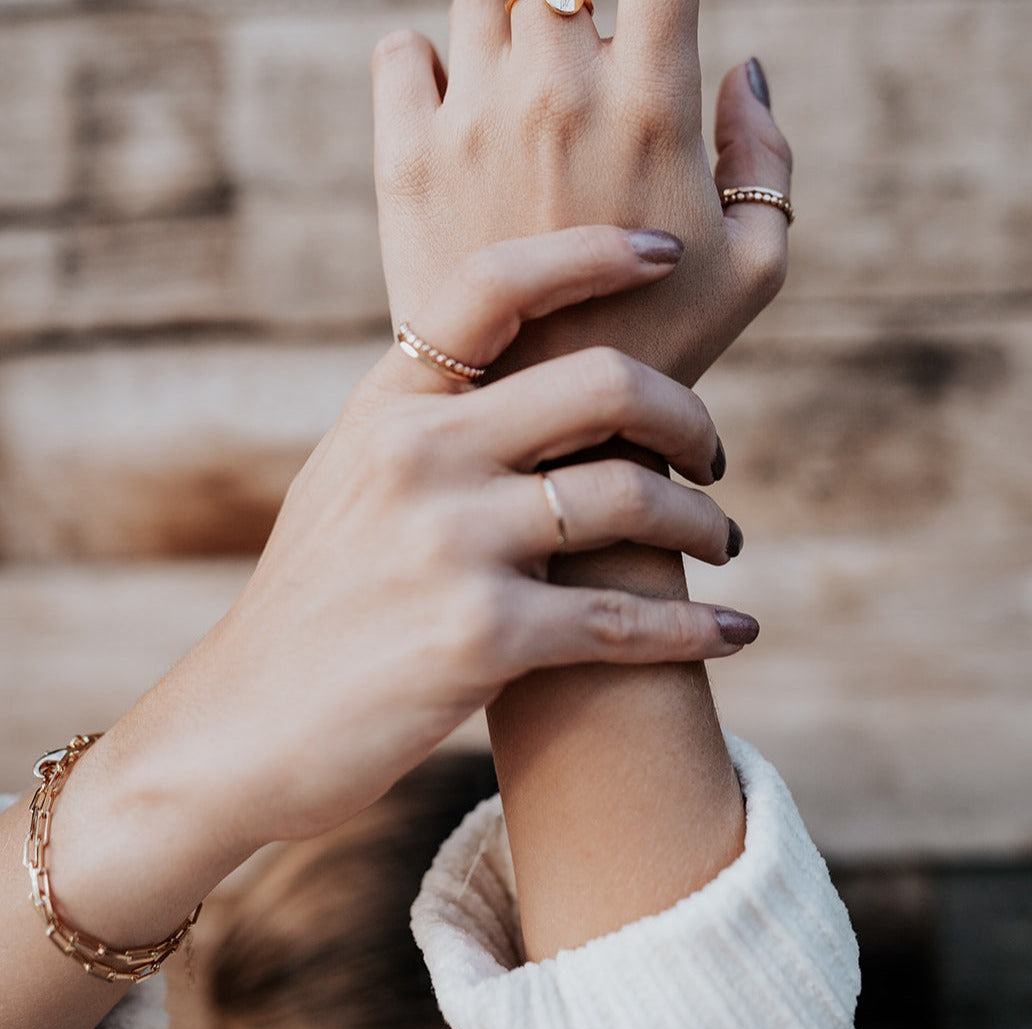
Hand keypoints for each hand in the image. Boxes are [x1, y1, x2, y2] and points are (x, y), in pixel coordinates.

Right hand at [71, 227, 753, 861]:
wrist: (246, 724)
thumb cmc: (317, 599)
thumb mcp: (354, 480)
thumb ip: (435, 423)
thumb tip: (547, 385)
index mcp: (387, 404)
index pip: (494, 285)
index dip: (591, 252)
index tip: (664, 252)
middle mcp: (418, 454)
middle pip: (603, 383)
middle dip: (688, 416)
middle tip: (713, 454)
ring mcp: (450, 543)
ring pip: (631, 499)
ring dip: (703, 525)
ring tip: (722, 542)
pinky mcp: (481, 636)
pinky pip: (624, 619)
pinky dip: (695, 628)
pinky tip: (736, 631)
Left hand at [372, 2, 792, 384]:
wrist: (548, 427)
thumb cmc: (663, 348)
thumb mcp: (756, 270)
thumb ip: (767, 160)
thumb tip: (744, 70)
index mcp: (651, 107)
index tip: (654, 16)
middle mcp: (555, 95)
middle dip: (576, 0)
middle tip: (583, 52)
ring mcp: (470, 123)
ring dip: (510, 15)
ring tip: (527, 75)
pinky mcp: (404, 161)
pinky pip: (400, 51)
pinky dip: (425, 59)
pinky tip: (457, 103)